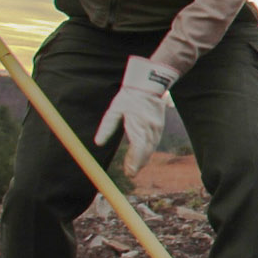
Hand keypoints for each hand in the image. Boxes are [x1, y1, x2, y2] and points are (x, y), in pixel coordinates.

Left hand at [95, 57, 178, 175]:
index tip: (128, 172)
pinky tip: (142, 155)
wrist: (149, 84)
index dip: (134, 163)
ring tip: (134, 167)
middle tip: (130, 173)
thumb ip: (107, 127)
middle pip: (146, 152)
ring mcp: (157, 128)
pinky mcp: (159, 126)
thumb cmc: (130, 96)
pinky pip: (154, 142)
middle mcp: (151, 129)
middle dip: (138, 164)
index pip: (138, 150)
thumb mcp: (115, 110)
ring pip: (151, 148)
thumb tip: (98, 143)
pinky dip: (148, 151)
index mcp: (139, 126)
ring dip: (143, 159)